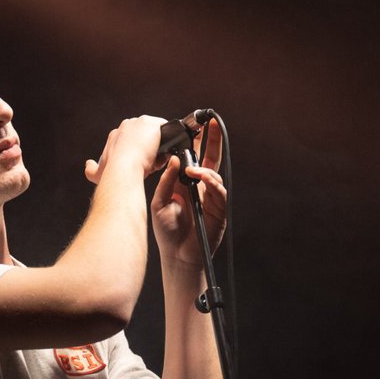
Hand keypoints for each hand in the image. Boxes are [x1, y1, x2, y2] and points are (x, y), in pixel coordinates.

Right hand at [84, 116, 168, 184]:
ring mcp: (141, 123)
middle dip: (150, 148)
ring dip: (158, 146)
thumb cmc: (112, 172)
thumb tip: (88, 164)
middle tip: (150, 163)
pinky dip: (167, 142)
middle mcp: (127, 125)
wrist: (123, 168)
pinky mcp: (153, 125)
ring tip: (156, 161)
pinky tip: (163, 155)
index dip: (139, 152)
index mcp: (116, 134)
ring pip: (155, 134)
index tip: (141, 163)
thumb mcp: (97, 173)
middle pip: (146, 136)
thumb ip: (91, 169)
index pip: (133, 140)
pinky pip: (166, 132)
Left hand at [151, 119, 226, 268]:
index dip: (196, 142)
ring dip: (204, 168)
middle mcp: (201, 187)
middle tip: (212, 123)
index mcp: (186, 183)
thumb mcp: (160, 202)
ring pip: (215, 174)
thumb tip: (172, 160)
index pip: (193, 158)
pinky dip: (211, 182)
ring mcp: (212, 197)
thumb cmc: (167, 231)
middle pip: (210, 159)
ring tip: (191, 169)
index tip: (195, 125)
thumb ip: (166, 182)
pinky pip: (219, 192)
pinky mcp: (219, 210)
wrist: (176, 255)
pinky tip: (201, 178)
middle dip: (213, 140)